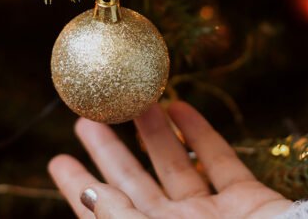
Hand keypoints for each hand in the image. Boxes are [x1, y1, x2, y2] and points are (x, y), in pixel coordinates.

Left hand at [48, 102, 292, 217]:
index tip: (59, 160)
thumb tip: (90, 196)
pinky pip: (220, 162)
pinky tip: (179, 107)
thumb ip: (119, 217)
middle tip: (86, 118)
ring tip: (131, 101)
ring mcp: (213, 215)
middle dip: (110, 152)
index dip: (80, 187)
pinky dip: (200, 134)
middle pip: (134, 186)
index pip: (104, 212)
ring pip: (175, 167)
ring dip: (153, 133)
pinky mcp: (248, 201)